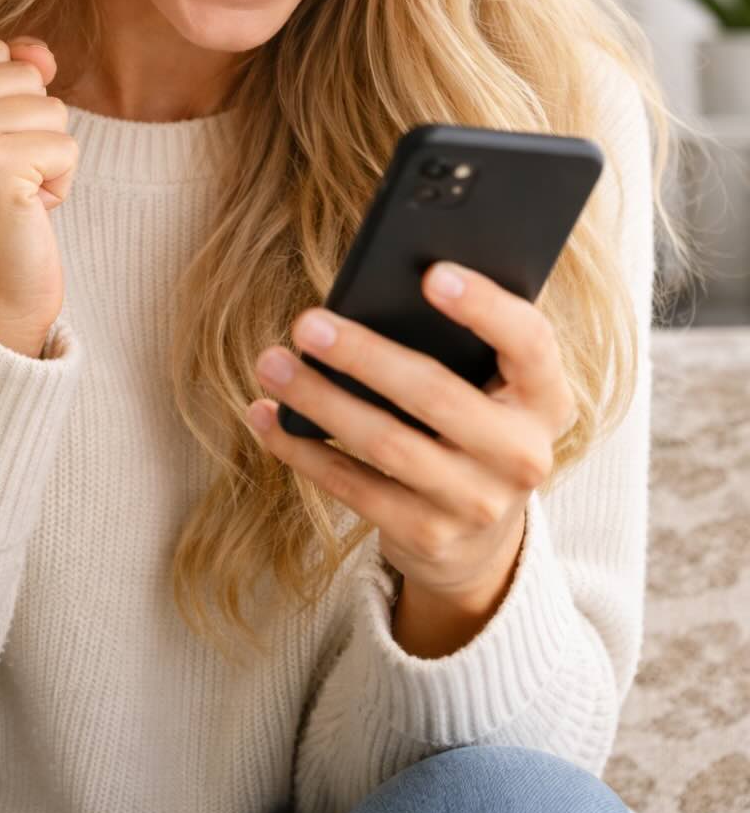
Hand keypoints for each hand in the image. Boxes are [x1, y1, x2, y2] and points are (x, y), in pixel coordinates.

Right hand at [0, 37, 78, 357]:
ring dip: (46, 156)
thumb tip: (39, 51)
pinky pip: (67, 145)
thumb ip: (9, 70)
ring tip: (9, 196)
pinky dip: (60, 183)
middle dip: (29, 129)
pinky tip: (25, 212)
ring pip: (50, 107)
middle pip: (23, 74)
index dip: (4, 108)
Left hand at [246, 262, 577, 602]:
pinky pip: (354, 488)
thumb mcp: (492, 388)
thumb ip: (461, 344)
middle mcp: (522, 455)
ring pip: (387, 444)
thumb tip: (379, 287)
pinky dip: (303, 450)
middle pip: (437, 395)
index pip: (530, 343)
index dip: (485, 307)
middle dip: (365, 355)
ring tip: (272, 363)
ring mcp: (477, 503)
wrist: (481, 540)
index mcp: (546, 399)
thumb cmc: (473, 424)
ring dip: (320, 400)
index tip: (431, 273)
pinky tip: (267, 416)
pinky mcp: (428, 537)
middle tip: (307, 322)